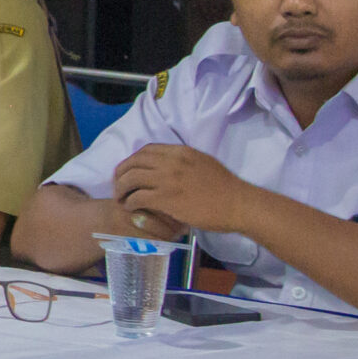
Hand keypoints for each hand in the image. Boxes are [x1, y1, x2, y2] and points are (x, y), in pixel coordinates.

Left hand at [111, 144, 253, 234]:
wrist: (239, 204)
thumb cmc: (225, 188)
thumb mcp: (203, 163)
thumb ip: (183, 161)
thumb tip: (168, 165)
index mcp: (181, 151)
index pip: (146, 150)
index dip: (133, 160)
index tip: (129, 170)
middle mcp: (171, 161)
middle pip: (133, 162)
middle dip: (121, 173)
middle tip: (118, 185)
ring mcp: (168, 179)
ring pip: (131, 178)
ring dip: (121, 189)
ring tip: (121, 198)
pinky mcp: (166, 198)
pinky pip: (137, 197)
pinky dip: (130, 202)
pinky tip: (131, 208)